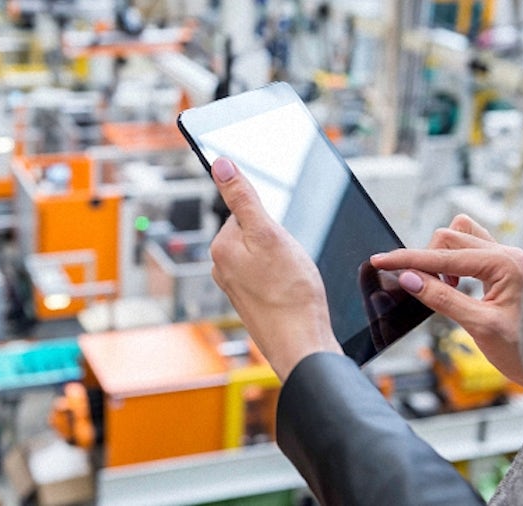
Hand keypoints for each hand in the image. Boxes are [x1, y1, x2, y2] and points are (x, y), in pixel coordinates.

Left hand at [209, 158, 341, 379]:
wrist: (302, 345)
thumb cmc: (290, 294)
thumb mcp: (269, 234)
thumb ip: (243, 198)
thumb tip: (220, 164)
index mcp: (221, 248)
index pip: (246, 211)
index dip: (271, 220)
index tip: (281, 240)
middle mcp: (222, 267)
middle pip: (256, 232)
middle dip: (278, 240)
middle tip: (291, 261)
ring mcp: (236, 287)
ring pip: (266, 255)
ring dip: (283, 260)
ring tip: (293, 279)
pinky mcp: (252, 302)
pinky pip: (271, 276)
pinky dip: (285, 279)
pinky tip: (293, 292)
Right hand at [370, 214, 522, 386]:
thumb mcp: (478, 326)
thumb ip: (442, 298)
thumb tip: (409, 278)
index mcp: (505, 264)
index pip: (444, 256)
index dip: (408, 259)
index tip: (380, 260)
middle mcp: (507, 253)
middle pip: (449, 237)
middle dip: (425, 259)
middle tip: (417, 288)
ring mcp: (506, 258)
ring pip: (459, 236)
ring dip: (440, 256)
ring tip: (442, 287)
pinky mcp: (502, 267)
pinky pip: (469, 247)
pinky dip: (452, 260)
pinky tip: (453, 284)